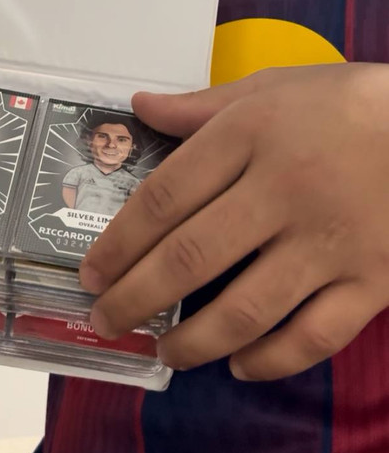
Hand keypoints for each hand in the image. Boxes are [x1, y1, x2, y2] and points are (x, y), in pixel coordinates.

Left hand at [80, 64, 388, 380]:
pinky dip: (272, 359)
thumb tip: (138, 106)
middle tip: (106, 321)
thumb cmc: (344, 104)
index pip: (164, 197)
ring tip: (163, 352)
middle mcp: (281, 193)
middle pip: (191, 257)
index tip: (92, 271)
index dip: (120, 241)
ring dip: (193, 340)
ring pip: (246, 308)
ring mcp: (328, 243)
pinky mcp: (371, 281)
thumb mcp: (271, 87)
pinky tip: (239, 365)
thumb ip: (201, 105)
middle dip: (137, 297)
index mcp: (248, 138)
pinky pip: (314, 335)